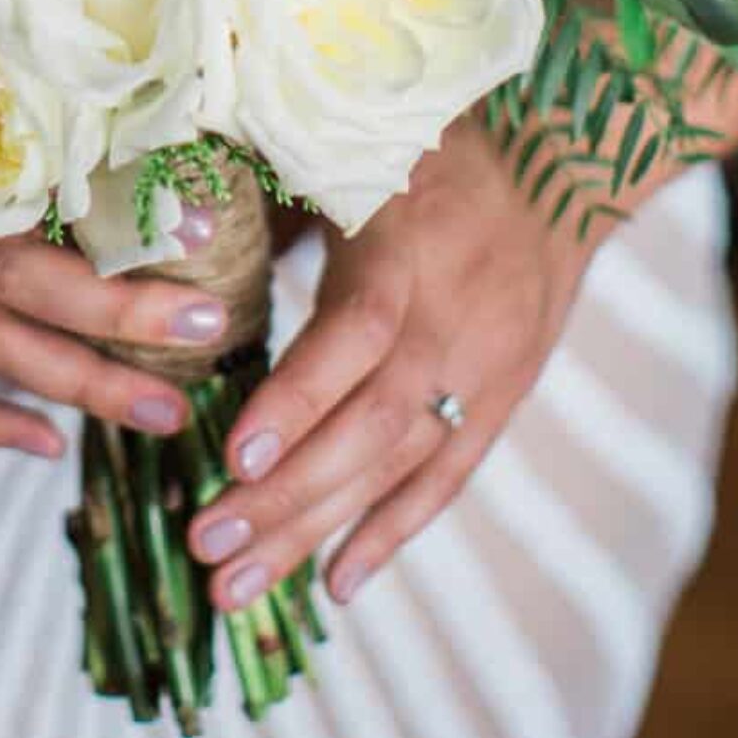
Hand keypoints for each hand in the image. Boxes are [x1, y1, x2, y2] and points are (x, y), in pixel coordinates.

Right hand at [0, 137, 231, 460]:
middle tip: (206, 332)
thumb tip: (197, 156)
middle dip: (115, 319)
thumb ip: (87, 114)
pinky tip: (49, 441)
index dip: (122, 219)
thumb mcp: (18, 69)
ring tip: (162, 409)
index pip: (32, 185)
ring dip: (75, 383)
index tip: (205, 231)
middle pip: (3, 280)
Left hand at [185, 117, 604, 611]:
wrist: (564, 172)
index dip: (300, 399)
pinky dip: (392, 535)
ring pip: (398, 466)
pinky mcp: (503, 401)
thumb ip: (276, 195)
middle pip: (371, 425)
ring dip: (317, 533)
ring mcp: (483, 369)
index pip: (357, 334)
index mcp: (405, 248)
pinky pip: (447, 480)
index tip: (231, 456)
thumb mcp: (352, 148)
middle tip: (206, 548)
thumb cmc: (424, 149)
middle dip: (286, 496)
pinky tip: (336, 586)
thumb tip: (173, 224)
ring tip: (237, 589)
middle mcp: (449, 320)